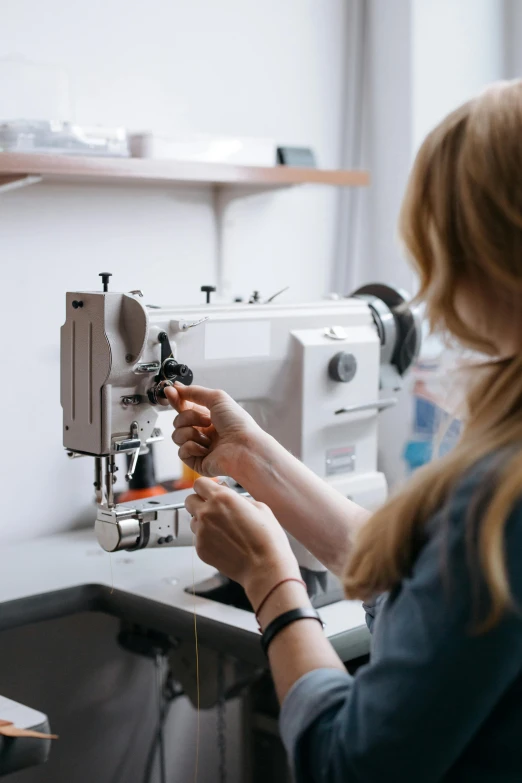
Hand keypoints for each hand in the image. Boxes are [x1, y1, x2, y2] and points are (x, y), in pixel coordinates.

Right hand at [164, 383, 266, 480]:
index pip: (186, 407)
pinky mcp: (197, 462)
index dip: (177, 399)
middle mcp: (204, 432)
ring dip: (190, 433)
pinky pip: (181, 452)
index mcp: (210, 418)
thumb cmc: (238, 424)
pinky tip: (206, 449)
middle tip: (206, 421)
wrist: (244, 448)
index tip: (170, 391)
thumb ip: (195, 392)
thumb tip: (177, 388)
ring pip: (177, 436)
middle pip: (178, 421)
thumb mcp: (217, 398)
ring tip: (208, 438)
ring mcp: (200, 447)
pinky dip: (192, 448)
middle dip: (188, 418)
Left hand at [186, 478, 299, 605]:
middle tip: (213, 510)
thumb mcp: (259, 506)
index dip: (206, 487)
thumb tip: (225, 492)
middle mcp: (207, 513)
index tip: (210, 492)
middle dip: (199, 502)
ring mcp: (201, 532)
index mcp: (222, 498)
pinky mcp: (200, 548)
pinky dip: (207, 538)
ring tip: (222, 530)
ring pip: (193, 520)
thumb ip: (236, 496)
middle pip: (189, 500)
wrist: (264, 566)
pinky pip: (198, 538)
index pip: (199, 483)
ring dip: (203, 522)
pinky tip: (224, 543)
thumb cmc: (266, 538)